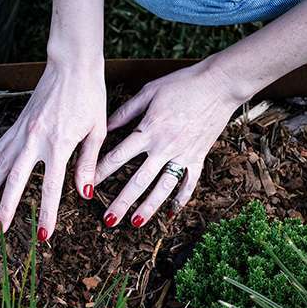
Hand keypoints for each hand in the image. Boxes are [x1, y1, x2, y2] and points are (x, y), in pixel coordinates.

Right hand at [0, 56, 106, 240]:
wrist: (72, 64)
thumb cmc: (90, 94)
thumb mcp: (97, 130)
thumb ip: (88, 163)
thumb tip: (84, 192)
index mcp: (59, 143)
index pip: (50, 187)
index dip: (46, 213)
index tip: (43, 235)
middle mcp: (35, 139)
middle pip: (14, 181)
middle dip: (5, 208)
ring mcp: (22, 130)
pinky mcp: (17, 123)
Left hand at [94, 59, 244, 226]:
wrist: (220, 84)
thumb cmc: (181, 84)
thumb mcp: (148, 92)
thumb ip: (125, 112)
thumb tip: (104, 127)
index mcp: (148, 130)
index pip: (118, 156)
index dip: (100, 172)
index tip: (87, 185)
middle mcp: (164, 147)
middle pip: (138, 180)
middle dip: (121, 202)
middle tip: (107, 220)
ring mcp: (183, 155)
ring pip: (163, 187)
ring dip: (148, 207)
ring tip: (135, 223)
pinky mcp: (198, 157)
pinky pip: (189, 183)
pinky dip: (180, 200)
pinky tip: (170, 214)